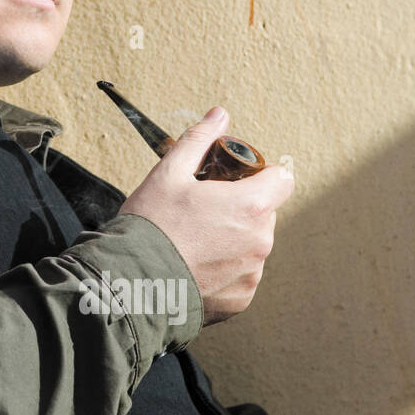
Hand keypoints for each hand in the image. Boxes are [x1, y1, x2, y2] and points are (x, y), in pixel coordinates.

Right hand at [118, 107, 294, 325]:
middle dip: (238, 208)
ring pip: (251, 245)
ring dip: (231, 239)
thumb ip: (199, 140)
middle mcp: (261, 241)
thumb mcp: (168, 173)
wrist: (133, 283)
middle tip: (199, 211)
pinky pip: (240, 276)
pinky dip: (222, 270)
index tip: (232, 180)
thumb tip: (219, 114)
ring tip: (191, 242)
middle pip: (263, 213)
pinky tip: (192, 265)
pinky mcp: (241, 299)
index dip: (259, 175)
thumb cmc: (150, 225)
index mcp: (250, 206)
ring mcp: (252, 273)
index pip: (282, 179)